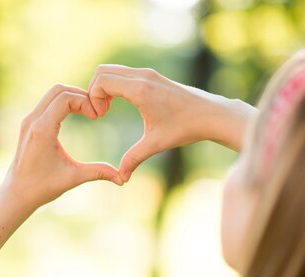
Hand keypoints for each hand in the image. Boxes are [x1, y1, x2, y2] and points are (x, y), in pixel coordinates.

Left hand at [0, 84, 123, 207]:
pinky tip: (76, 116)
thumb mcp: (73, 178)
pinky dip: (63, 103)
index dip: (85, 102)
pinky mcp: (29, 123)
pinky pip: (47, 102)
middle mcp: (33, 120)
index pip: (66, 98)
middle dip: (80, 95)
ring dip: (72, 98)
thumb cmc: (42, 187)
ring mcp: (28, 120)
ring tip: (88, 113)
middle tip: (95, 112)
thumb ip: (98, 172)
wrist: (16, 193)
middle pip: (59, 89)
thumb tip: (123, 178)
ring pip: (52, 93)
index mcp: (42, 130)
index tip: (97, 117)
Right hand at [88, 65, 254, 180]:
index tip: (100, 116)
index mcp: (141, 90)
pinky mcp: (152, 75)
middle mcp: (143, 76)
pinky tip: (120, 104)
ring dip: (104, 87)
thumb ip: (134, 158)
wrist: (211, 114)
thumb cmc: (185, 127)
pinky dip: (115, 84)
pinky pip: (124, 73)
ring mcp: (148, 73)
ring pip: (112, 69)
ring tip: (108, 109)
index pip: (102, 81)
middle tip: (100, 113)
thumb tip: (121, 178)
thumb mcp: (156, 144)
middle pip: (103, 71)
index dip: (93, 97)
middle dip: (94, 90)